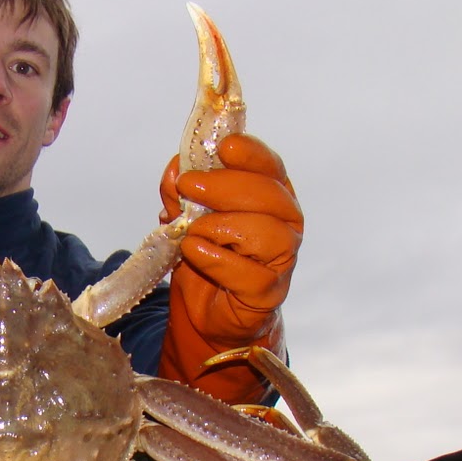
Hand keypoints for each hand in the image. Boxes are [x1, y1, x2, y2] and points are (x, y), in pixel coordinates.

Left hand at [157, 134, 302, 402]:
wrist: (206, 315)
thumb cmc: (205, 259)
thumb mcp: (184, 219)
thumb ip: (181, 193)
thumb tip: (176, 168)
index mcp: (271, 199)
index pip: (272, 168)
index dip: (252, 154)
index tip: (225, 146)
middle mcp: (284, 226)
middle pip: (270, 196)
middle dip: (226, 185)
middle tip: (190, 186)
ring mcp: (281, 261)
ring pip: (268, 233)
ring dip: (222, 225)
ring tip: (192, 231)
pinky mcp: (269, 294)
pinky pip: (250, 275)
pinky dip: (217, 260)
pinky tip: (195, 252)